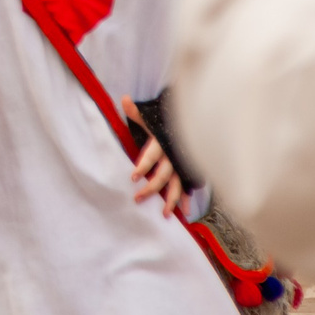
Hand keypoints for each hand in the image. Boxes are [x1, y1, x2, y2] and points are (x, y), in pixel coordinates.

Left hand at [122, 99, 185, 217]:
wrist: (190, 121)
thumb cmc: (164, 121)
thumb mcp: (151, 116)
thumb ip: (137, 113)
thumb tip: (124, 99)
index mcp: (161, 143)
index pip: (150, 156)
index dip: (142, 166)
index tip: (132, 177)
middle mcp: (172, 156)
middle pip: (162, 175)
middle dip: (151, 188)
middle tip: (137, 198)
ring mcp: (181, 165)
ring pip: (177, 185)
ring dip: (171, 200)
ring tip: (165, 215)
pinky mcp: (187, 171)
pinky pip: (187, 187)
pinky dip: (186, 199)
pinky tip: (185, 212)